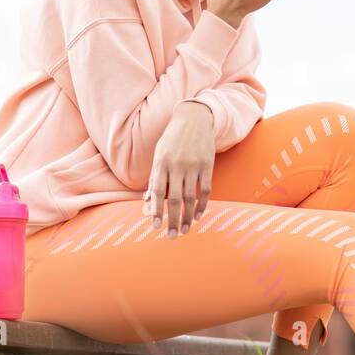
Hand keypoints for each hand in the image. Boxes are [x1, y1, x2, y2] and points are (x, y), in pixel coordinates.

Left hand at [144, 102, 214, 238]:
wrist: (194, 118)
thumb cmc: (172, 139)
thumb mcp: (159, 154)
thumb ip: (154, 177)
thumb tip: (147, 200)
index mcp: (162, 163)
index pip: (158, 192)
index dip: (157, 211)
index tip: (156, 227)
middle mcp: (177, 165)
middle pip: (175, 198)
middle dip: (172, 219)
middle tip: (171, 236)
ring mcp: (194, 165)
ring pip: (191, 197)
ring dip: (187, 216)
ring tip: (184, 230)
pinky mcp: (208, 165)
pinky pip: (206, 190)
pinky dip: (202, 205)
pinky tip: (197, 216)